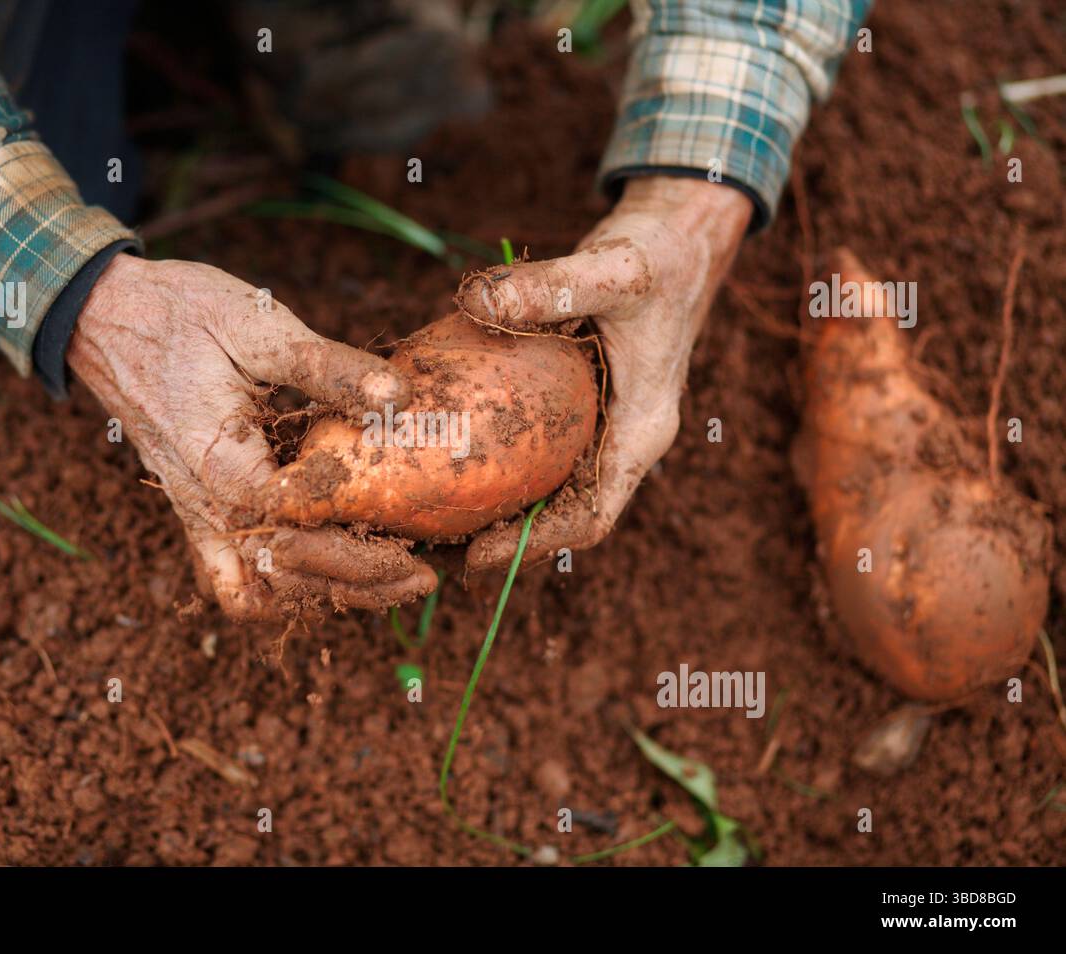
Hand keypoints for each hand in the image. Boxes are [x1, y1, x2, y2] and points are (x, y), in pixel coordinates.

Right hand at [67, 255, 437, 620]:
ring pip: (253, 593)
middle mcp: (202, 504)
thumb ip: (328, 366)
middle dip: (353, 588)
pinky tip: (329, 567)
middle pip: (280, 583)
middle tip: (419, 580)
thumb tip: (400, 394)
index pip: (293, 536)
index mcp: (220, 463)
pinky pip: (231, 576)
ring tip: (385, 582)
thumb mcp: (257, 326)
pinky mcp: (195, 510)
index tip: (411, 548)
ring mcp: (194, 514)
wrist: (103, 315)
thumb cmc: (179, 314)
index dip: (355, 552)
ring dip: (317, 595)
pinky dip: (277, 587)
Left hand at [457, 176, 751, 572]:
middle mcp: (622, 440)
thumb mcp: (611, 269)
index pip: (593, 517)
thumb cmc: (660, 257)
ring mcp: (602, 425)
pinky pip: (540, 449)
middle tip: (435, 549)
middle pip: (564, 516)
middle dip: (505, 540)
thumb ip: (548, 287)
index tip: (478, 557)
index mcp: (641, 431)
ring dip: (499, 508)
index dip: (537, 546)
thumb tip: (474, 299)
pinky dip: (499, 462)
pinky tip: (446, 456)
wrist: (682, 237)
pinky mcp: (581, 404)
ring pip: (550, 489)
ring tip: (431, 521)